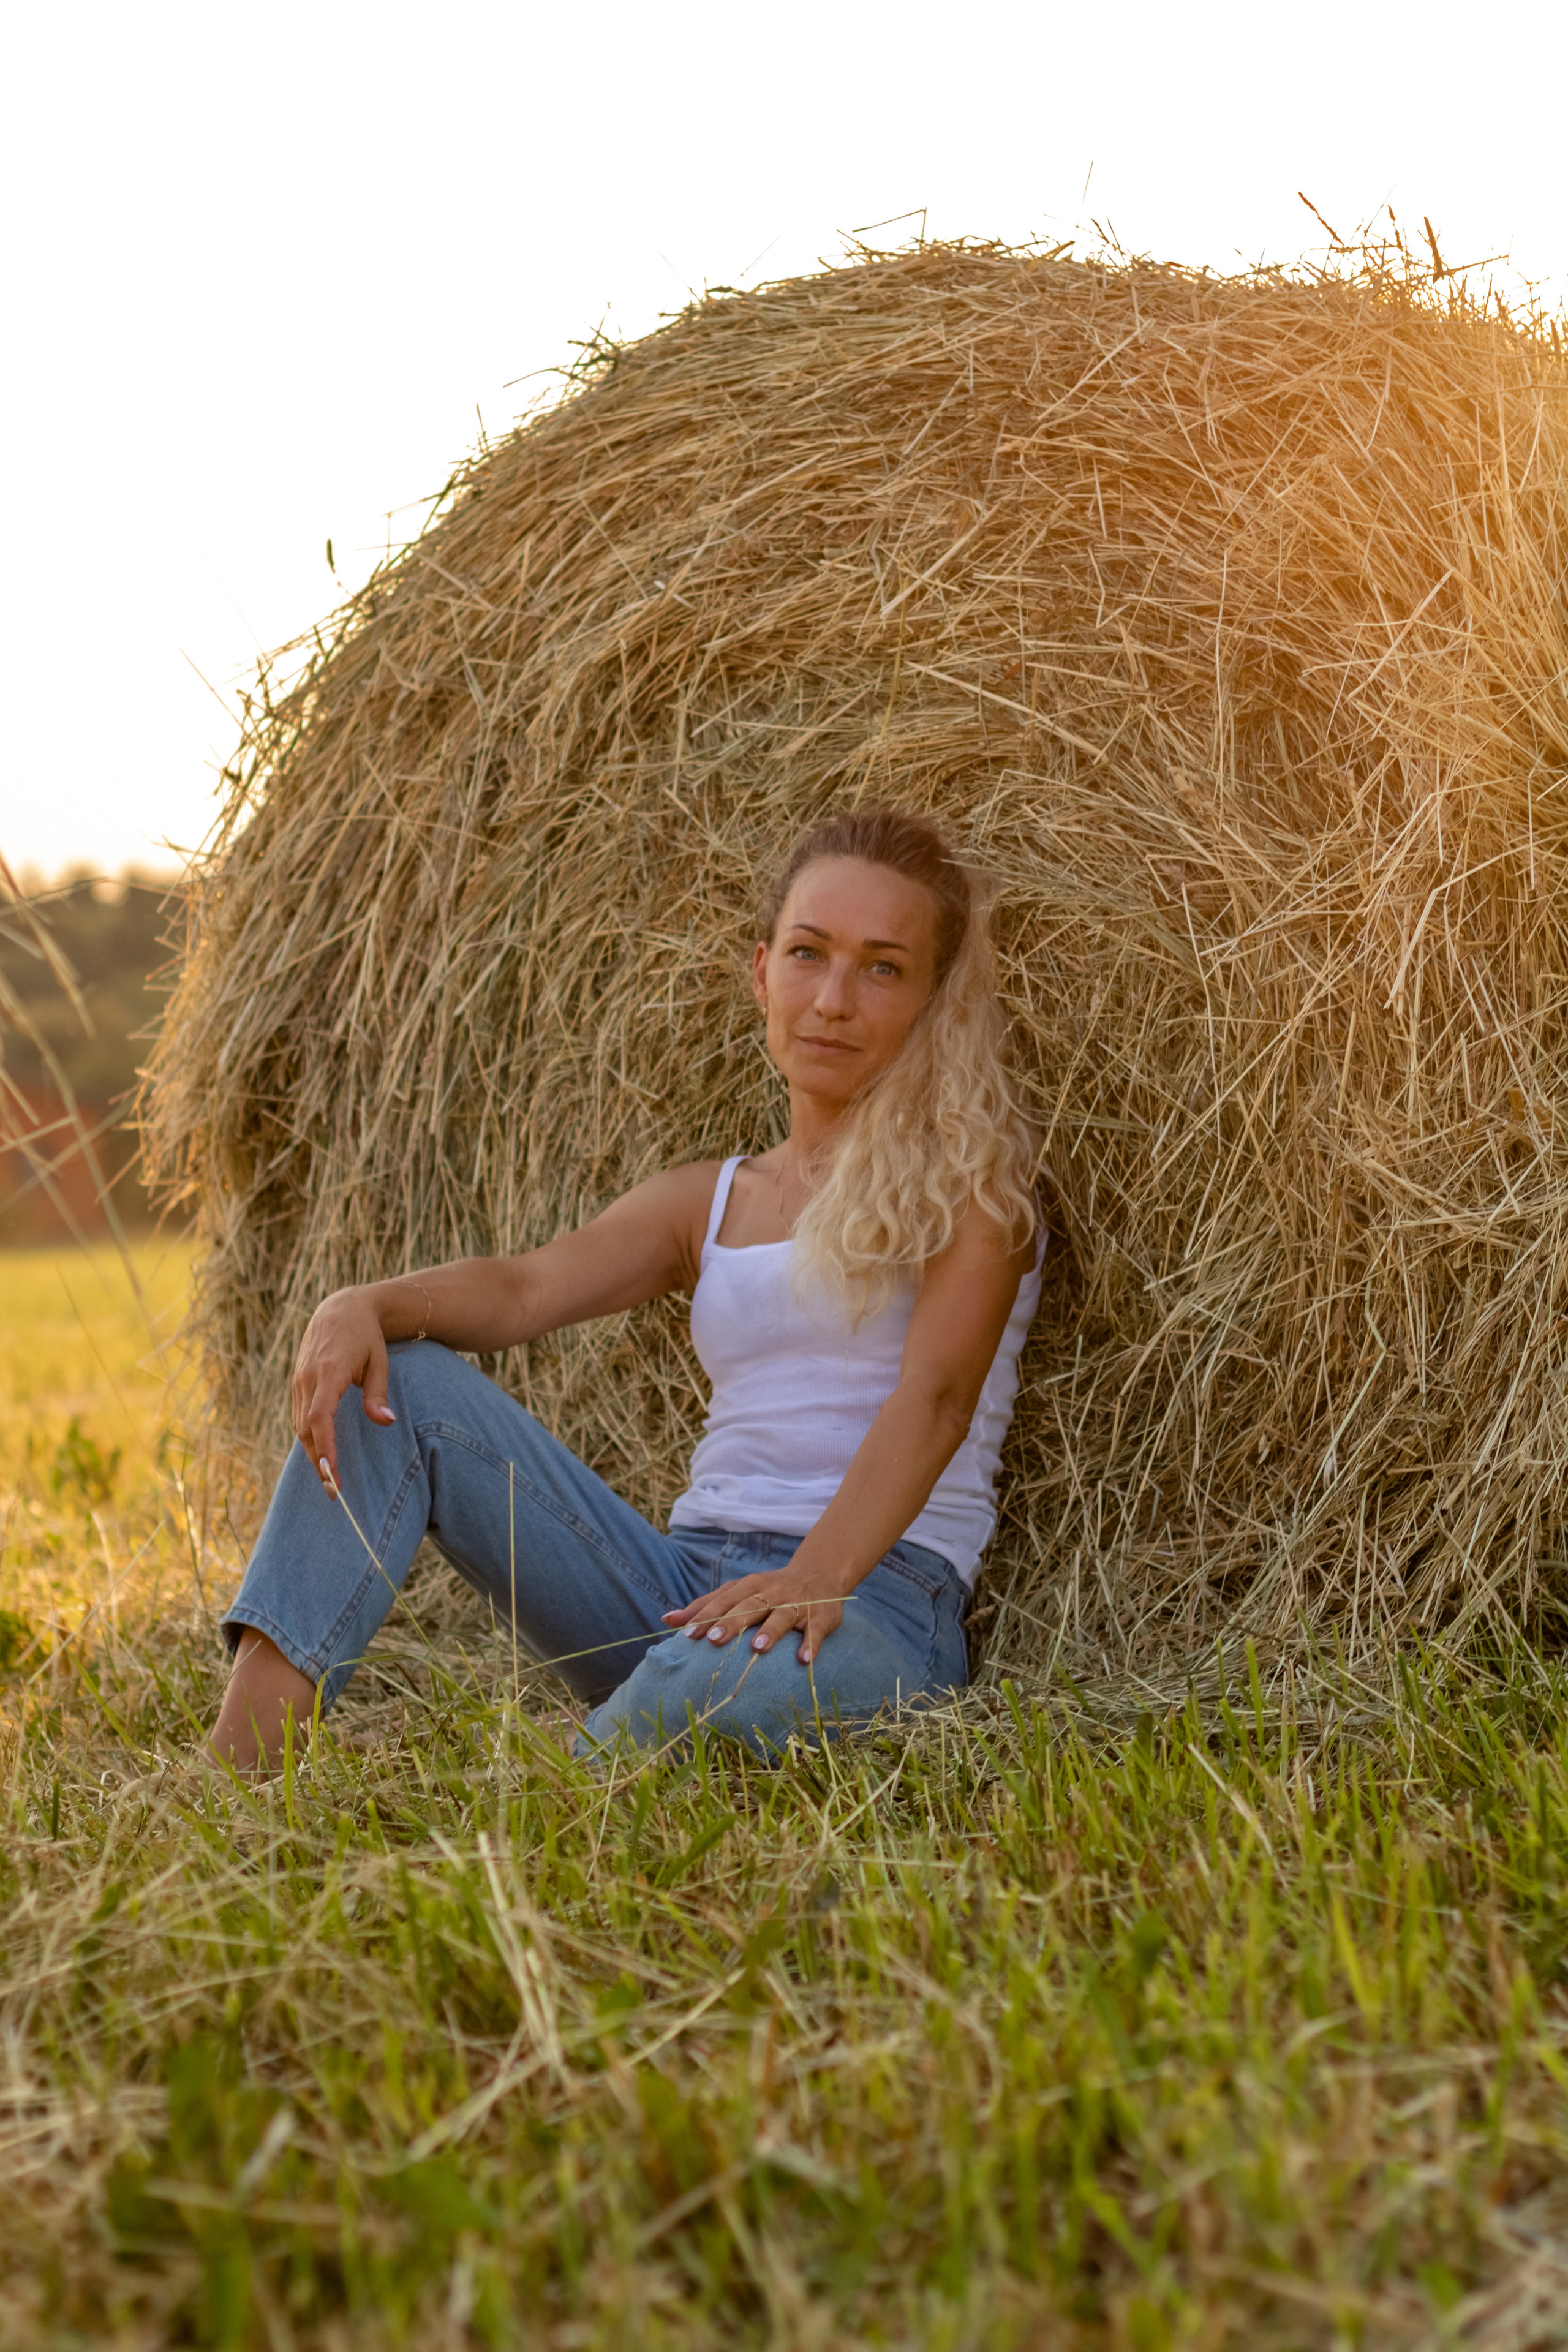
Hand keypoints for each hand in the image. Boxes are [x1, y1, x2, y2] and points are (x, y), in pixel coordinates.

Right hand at [291, 1288, 395, 1490]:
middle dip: (319, 1462)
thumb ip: (378, 1394)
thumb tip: (385, 1422)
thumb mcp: (380, 1361)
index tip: (332, 1474)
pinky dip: (309, 1438)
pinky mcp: (297, 1383)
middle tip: (335, 1492)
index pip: (321, 1418)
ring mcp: (298, 1380)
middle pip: (307, 1429)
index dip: (325, 1448)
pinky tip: (321, 1454)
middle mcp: (308, 1378)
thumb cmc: (366, 1336)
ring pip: (300, 1426)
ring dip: (313, 1454)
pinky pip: (300, 1416)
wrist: (341, 1308)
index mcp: (328, 1372)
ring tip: (329, 1480)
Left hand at [661, 1566, 851, 1663]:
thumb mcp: (738, 1592)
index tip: (687, 1634)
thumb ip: (706, 1606)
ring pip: (782, 1616)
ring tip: (757, 1648)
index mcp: (749, 1585)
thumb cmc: (769, 1590)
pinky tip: (804, 1660)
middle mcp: (772, 1592)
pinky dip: (811, 1644)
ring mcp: (797, 1604)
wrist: (819, 1574)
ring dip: (770, 1631)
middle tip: (714, 1639)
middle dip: (732, 1621)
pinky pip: (816, 1630)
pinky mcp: (821, 1616)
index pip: (724, 1600)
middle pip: (750, 1606)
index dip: (707, 1616)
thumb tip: (667, 1619)